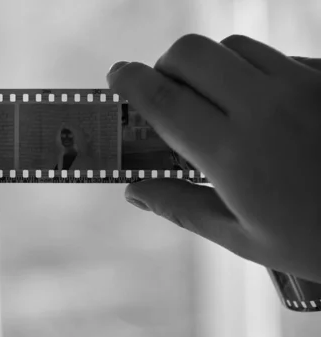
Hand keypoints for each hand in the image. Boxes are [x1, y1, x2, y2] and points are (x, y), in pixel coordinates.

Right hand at [108, 34, 320, 282]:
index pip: (162, 99)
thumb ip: (180, 207)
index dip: (129, 81)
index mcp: (232, 153)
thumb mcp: (242, 238)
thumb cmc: (317, 242)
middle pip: (191, 52)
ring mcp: (303, 86)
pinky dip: (255, 71)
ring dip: (211, 66)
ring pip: (233, 46)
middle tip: (169, 95)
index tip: (115, 76)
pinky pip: (277, 56)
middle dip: (166, 66)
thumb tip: (132, 190)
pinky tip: (267, 105)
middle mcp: (264, 107)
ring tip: (219, 100)